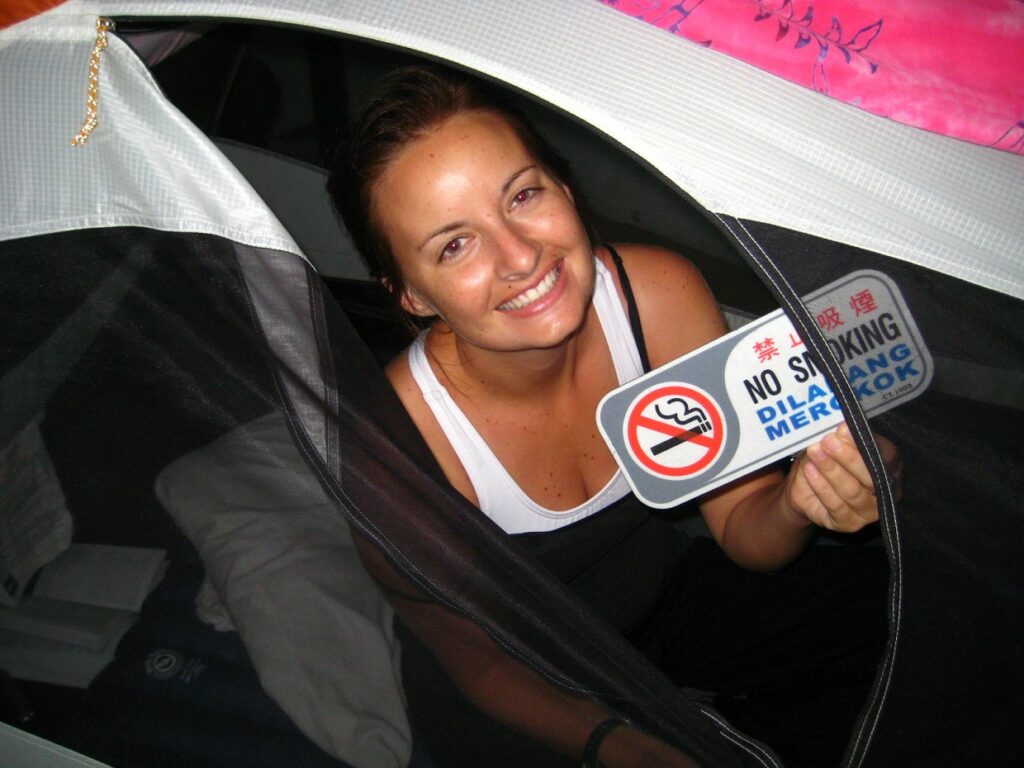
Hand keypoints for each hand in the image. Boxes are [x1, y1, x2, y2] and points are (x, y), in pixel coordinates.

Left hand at [785, 423, 900, 531]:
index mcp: (889, 465)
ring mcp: (870, 511)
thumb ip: (841, 438)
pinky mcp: (850, 524)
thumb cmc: (825, 459)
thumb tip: (842, 428)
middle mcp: (886, 491)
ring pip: (852, 491)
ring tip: (814, 453)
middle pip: (871, 475)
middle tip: (827, 441)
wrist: (804, 487)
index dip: (863, 443)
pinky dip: (821, 487)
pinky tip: (810, 471)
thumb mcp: (831, 443)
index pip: (885, 454)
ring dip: (831, 470)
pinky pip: (836, 506)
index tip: (843, 429)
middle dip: (847, 457)